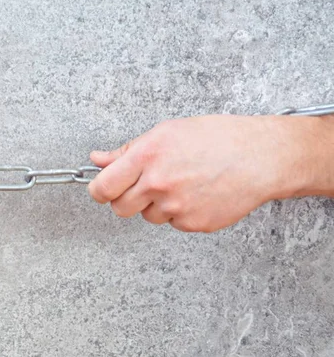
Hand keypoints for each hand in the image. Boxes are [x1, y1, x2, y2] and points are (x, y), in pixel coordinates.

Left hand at [88, 115, 333, 232]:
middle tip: (143, 186)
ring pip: (147, 216)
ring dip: (155, 205)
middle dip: (126, 199)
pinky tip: (196, 193)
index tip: (103, 190)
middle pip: (120, 209)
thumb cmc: (216, 138)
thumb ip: (127, 151)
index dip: (99, 191)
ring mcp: (176, 206)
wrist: (259, 156)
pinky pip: (172, 223)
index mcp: (147, 156)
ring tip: (180, 183)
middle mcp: (158, 183)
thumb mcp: (166, 132)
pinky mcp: (192, 223)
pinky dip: (179, 212)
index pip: (103, 188)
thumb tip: (97, 159)